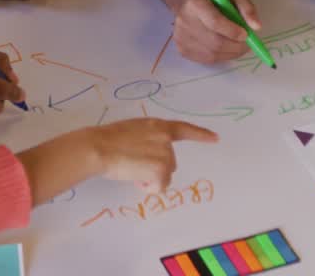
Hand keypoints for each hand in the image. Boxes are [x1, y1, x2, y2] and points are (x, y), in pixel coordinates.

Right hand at [89, 118, 218, 192]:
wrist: (99, 148)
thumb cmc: (108, 140)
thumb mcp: (133, 131)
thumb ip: (148, 139)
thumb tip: (149, 157)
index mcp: (158, 126)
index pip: (184, 129)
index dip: (201, 135)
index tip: (216, 138)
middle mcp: (165, 139)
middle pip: (170, 163)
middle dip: (154, 168)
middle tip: (132, 163)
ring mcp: (165, 154)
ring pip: (164, 176)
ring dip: (150, 178)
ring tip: (130, 168)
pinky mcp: (161, 170)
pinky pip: (159, 186)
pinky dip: (148, 187)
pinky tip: (135, 177)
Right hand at [171, 0, 260, 63]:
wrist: (188, 0)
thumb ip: (246, 6)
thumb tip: (256, 27)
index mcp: (196, 2)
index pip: (215, 22)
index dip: (233, 31)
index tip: (246, 35)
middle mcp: (184, 20)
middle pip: (215, 42)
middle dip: (236, 47)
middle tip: (247, 44)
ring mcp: (181, 37)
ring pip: (213, 54)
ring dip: (231, 53)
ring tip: (237, 45)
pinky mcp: (182, 49)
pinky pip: (207, 60)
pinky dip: (221, 56)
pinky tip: (224, 47)